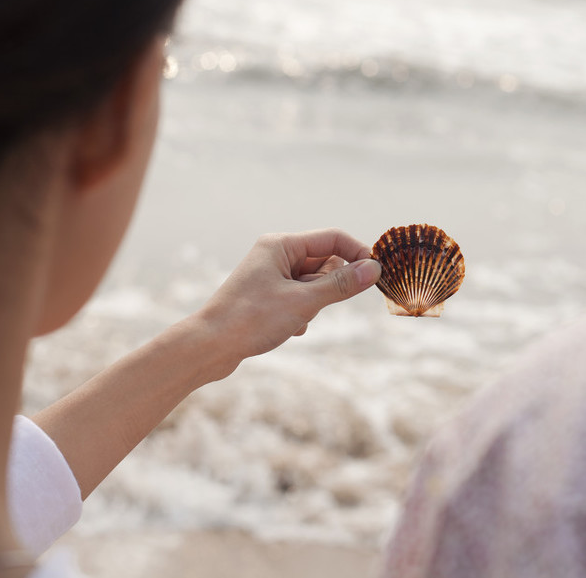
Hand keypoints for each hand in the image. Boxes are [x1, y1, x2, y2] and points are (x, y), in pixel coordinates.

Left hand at [194, 228, 381, 364]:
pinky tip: (288, 329)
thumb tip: (374, 268)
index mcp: (280, 245)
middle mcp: (275, 254)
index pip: (333, 238)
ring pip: (314, 283)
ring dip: (315, 303)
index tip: (377, 276)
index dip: (357, 254)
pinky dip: (303, 313)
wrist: (209, 347)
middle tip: (319, 306)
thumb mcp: (303, 302)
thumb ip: (341, 284)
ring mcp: (271, 275)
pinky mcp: (268, 296)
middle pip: (324, 262)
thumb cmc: (251, 320)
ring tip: (295, 319)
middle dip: (330, 286)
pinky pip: (301, 298)